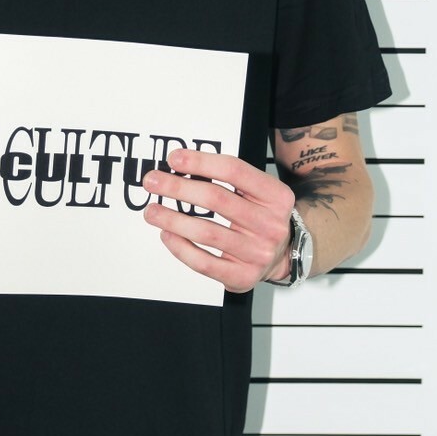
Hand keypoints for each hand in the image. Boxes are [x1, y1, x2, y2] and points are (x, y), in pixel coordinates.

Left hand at [141, 149, 295, 293]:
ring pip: (206, 232)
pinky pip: (204, 263)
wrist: (284, 255)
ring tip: (152, 211)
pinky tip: (167, 235)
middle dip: (178, 188)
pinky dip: (180, 248)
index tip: (174, 158)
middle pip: (216, 199)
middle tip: (153, 182)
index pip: (234, 171)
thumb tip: (181, 165)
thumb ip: (228, 178)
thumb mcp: (258, 192)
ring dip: (172, 219)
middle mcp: (270, 225)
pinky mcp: (243, 277)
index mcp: (276, 196)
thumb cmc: (260, 216)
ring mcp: (258, 253)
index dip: (201, 162)